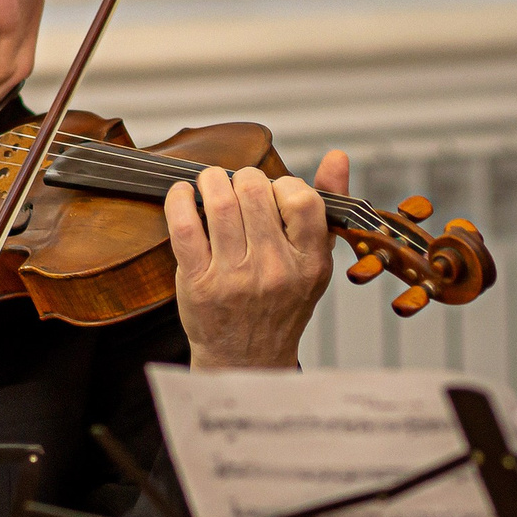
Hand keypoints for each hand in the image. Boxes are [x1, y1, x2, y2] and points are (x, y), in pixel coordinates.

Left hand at [166, 150, 350, 369]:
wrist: (246, 360)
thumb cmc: (281, 304)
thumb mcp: (314, 262)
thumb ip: (326, 207)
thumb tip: (337, 156)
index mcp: (308, 263)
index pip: (302, 199)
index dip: (284, 184)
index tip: (274, 193)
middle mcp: (274, 270)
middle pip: (254, 192)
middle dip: (243, 177)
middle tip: (238, 186)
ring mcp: (234, 278)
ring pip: (220, 202)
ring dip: (210, 181)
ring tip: (210, 185)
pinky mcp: (198, 283)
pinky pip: (184, 226)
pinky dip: (178, 200)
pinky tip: (182, 194)